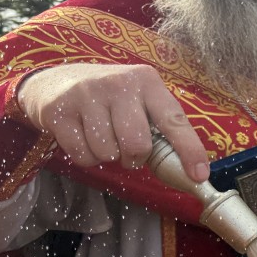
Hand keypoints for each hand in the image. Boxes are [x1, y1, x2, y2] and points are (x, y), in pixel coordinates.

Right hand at [18, 63, 209, 182]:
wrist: (56, 81)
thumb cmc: (111, 99)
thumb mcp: (139, 100)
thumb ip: (162, 129)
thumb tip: (189, 171)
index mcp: (147, 81)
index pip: (174, 121)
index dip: (189, 150)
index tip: (199, 176)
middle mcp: (118, 84)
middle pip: (137, 145)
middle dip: (135, 158)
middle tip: (128, 149)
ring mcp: (86, 95)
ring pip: (109, 153)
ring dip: (109, 157)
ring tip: (103, 137)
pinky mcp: (59, 111)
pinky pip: (83, 156)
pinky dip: (87, 158)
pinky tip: (84, 138)